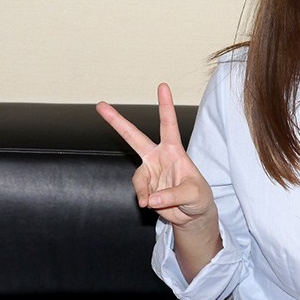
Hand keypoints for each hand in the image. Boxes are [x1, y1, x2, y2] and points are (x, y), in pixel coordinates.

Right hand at [96, 83, 215, 226]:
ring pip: (137, 177)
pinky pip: (139, 192)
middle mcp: (158, 157)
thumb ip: (173, 194)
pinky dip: (144, 199)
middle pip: (134, 136)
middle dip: (117, 121)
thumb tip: (150, 198)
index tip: (162, 86)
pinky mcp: (144, 187)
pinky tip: (151, 204)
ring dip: (143, 190)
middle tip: (100, 105)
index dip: (165, 105)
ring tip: (153, 202)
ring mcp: (150, 172)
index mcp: (174, 150)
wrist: (192, 214)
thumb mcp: (194, 194)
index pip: (169, 124)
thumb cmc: (198, 197)